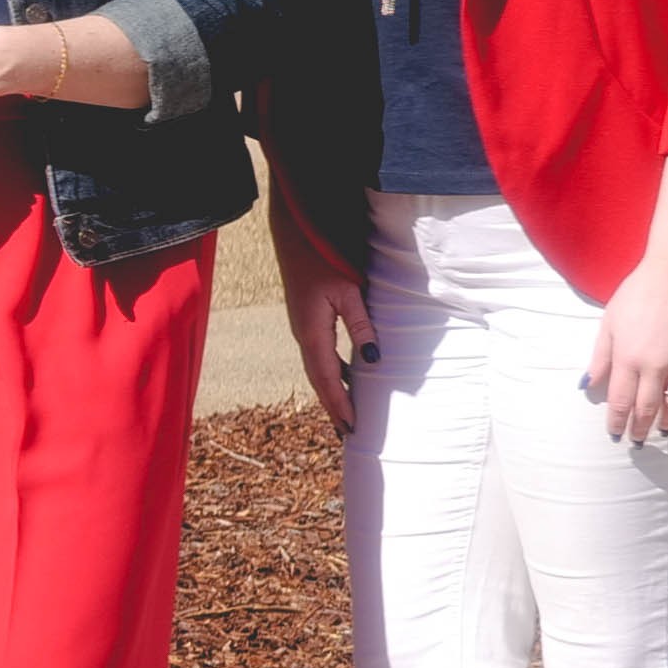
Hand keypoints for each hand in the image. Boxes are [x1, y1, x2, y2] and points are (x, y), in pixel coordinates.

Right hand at [284, 249, 373, 424]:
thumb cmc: (322, 257)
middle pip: (318, 380)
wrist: (294, 235)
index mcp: (312, 332)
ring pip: (318, 369)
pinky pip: (319, 355)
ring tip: (345, 412)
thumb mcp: (348, 290)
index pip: (327, 378)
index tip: (352, 427)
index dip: (340, 404)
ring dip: (331, 392)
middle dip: (333, 406)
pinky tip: (344, 376)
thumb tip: (374, 358)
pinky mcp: (307, 320)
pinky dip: (331, 372)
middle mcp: (304, 335)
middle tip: (347, 432)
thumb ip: (361, 324)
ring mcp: (303, 328)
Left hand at [585, 262, 667, 445]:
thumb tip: (588, 384)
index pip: (620, 402)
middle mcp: (656, 366)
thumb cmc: (637, 294)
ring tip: (662, 431)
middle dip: (640, 428)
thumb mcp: (609, 323)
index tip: (615, 434)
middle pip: (648, 408)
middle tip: (637, 441)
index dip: (617, 422)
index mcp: (628, 358)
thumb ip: (601, 357)